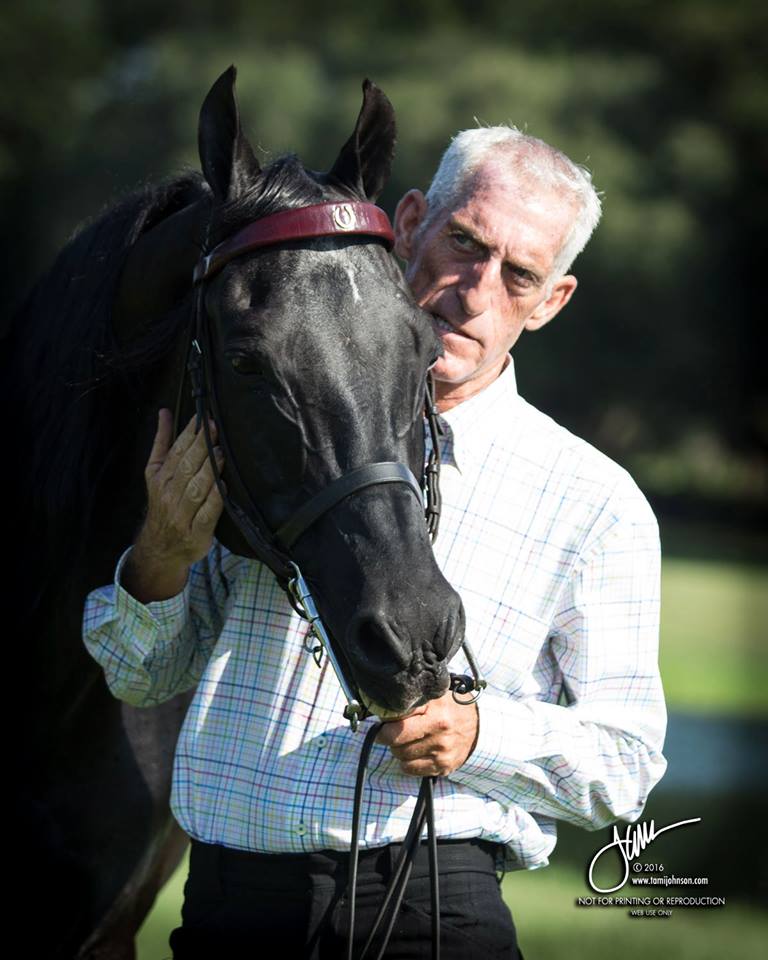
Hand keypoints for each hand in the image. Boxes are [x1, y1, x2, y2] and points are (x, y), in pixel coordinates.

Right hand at [123, 410, 224, 601]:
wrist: (159, 547)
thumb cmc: (164, 502)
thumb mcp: (156, 472)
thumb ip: (162, 442)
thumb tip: (165, 412)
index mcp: (159, 476)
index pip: (176, 451)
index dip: (190, 434)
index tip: (205, 419)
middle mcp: (168, 494)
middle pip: (186, 467)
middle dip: (201, 446)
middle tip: (216, 429)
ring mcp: (181, 514)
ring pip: (196, 488)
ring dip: (209, 469)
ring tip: (221, 452)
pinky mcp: (196, 532)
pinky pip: (206, 513)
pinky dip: (214, 499)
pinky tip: (222, 485)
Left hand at [376, 690, 478, 776]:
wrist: (479, 727)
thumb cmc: (452, 707)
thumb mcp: (435, 697)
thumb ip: (413, 703)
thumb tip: (386, 711)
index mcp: (437, 715)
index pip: (397, 727)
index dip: (385, 725)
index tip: (385, 722)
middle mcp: (440, 736)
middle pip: (396, 744)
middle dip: (389, 737)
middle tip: (393, 730)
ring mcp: (442, 755)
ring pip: (401, 758)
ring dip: (399, 749)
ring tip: (407, 739)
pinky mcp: (443, 768)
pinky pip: (411, 770)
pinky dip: (408, 762)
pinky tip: (415, 751)